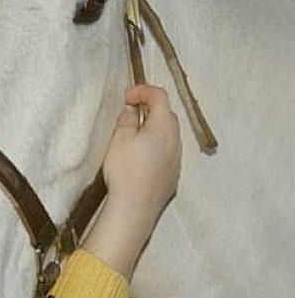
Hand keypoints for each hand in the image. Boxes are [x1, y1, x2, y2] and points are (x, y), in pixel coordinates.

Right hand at [83, 85, 181, 277]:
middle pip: (167, 115)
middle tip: (130, 114)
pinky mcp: (173, 175)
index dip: (142, 90)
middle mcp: (175, 140)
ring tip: (134, 136)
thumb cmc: (125, 170)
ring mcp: (177, 159)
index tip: (126, 97)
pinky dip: (156, 146)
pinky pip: (167, 152)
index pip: (159, 96)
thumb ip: (127, 120)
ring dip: (154, 129)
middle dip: (150, 109)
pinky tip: (141, 157)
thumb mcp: (119, 139)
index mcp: (163, 126)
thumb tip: (132, 113)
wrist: (136, 206)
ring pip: (169, 135)